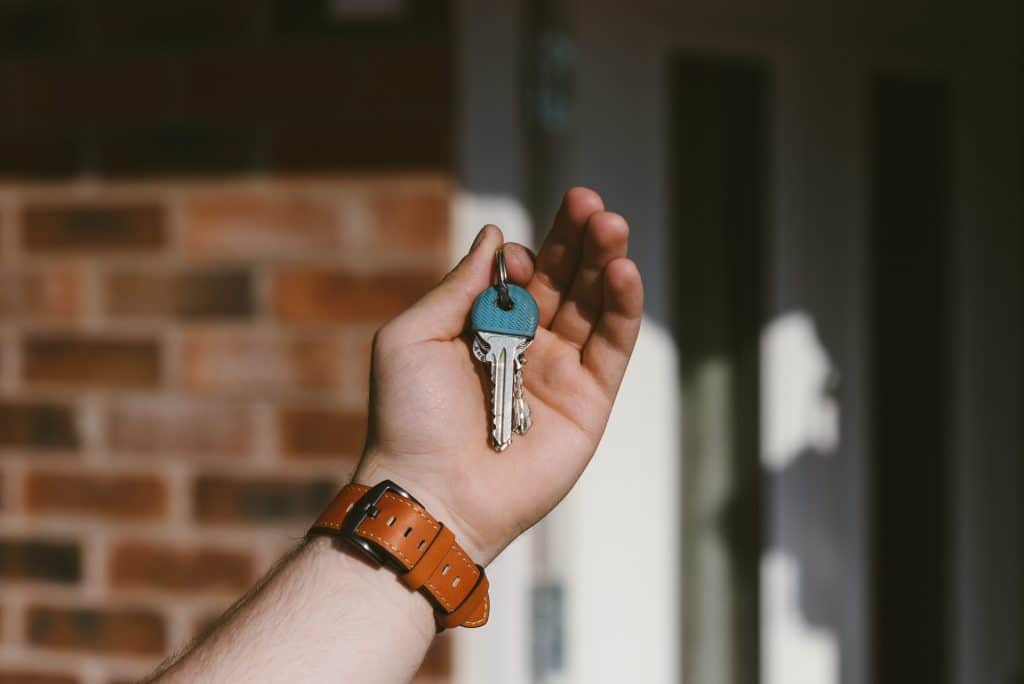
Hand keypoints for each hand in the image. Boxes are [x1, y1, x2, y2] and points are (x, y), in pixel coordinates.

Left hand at [353, 188, 642, 563]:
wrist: (432, 492)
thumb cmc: (410, 417)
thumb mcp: (412, 337)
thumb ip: (458, 287)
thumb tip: (494, 236)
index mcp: (485, 328)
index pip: (523, 275)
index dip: (530, 253)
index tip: (520, 255)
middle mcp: (528, 345)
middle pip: (566, 280)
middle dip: (579, 240)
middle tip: (591, 204)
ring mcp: (561, 372)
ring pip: (595, 305)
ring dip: (607, 262)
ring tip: (611, 226)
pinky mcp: (590, 401)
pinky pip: (614, 347)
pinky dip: (623, 308)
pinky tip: (622, 273)